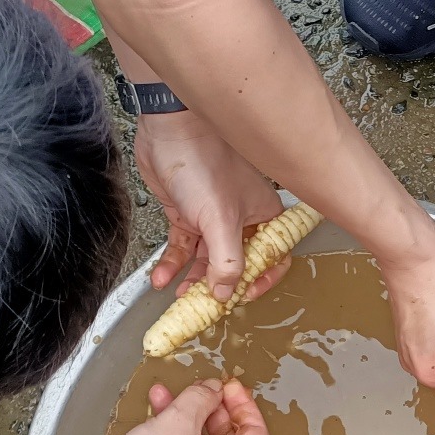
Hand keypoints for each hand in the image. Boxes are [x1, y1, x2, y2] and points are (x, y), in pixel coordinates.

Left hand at [133, 110, 293, 301]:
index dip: (261, 279)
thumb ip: (228, 262)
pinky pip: (181, 248)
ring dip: (193, 280)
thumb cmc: (203, 159)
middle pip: (236, 264)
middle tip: (204, 306)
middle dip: (219, 287)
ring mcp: (211, 217)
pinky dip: (172, 264)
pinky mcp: (185, 214)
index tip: (242, 297)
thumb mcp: (220, 220)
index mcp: (263, 215)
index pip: (273, 257)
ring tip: (180, 297)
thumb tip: (228, 294)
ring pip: (205, 260)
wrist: (167, 127)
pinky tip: (162, 278)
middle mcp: (241, 218)